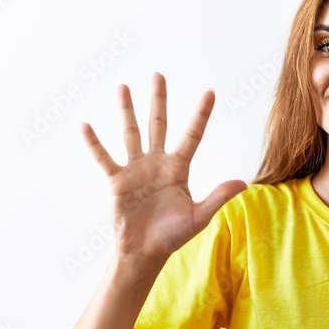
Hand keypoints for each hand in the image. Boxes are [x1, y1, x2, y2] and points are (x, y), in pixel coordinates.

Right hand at [80, 72, 247, 262]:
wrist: (145, 252)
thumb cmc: (172, 235)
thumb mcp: (199, 216)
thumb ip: (218, 197)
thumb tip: (243, 182)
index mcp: (178, 169)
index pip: (192, 135)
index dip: (201, 115)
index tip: (210, 92)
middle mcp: (157, 163)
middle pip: (158, 125)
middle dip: (159, 101)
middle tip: (159, 75)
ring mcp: (136, 169)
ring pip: (131, 133)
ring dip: (127, 111)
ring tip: (123, 87)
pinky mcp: (117, 180)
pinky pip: (104, 158)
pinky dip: (94, 143)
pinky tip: (86, 125)